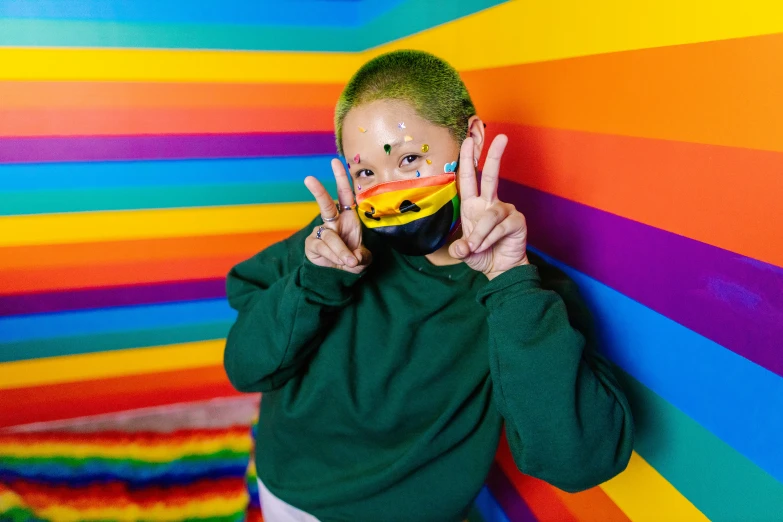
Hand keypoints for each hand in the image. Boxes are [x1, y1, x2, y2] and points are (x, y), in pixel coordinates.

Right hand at [304, 159, 371, 273]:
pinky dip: (334, 257)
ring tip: (350, 261)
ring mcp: (321, 232)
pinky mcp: (312, 244)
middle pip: (325, 204)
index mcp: (348, 217)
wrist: (337, 273)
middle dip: (318, 191)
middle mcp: (333, 222)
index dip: (341, 179)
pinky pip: (323, 248)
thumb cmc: (352, 257)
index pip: (345, 194)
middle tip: (308, 178)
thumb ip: (362, 256)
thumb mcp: (363, 257)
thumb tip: (355, 257)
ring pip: (330, 236)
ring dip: (341, 250)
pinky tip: (340, 262)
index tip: (335, 161)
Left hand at [449, 134, 528, 279]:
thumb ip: (459, 249)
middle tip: (502, 137)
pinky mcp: (516, 221)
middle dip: (494, 156)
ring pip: (490, 215)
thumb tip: (462, 248)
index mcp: (473, 205)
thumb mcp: (464, 253)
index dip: (468, 159)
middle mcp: (489, 203)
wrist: (500, 271)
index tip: (468, 140)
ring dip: (480, 233)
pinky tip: (487, 246)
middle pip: (491, 176)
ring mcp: (505, 211)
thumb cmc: (482, 255)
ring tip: (476, 247)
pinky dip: (490, 238)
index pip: (469, 178)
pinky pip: (500, 226)